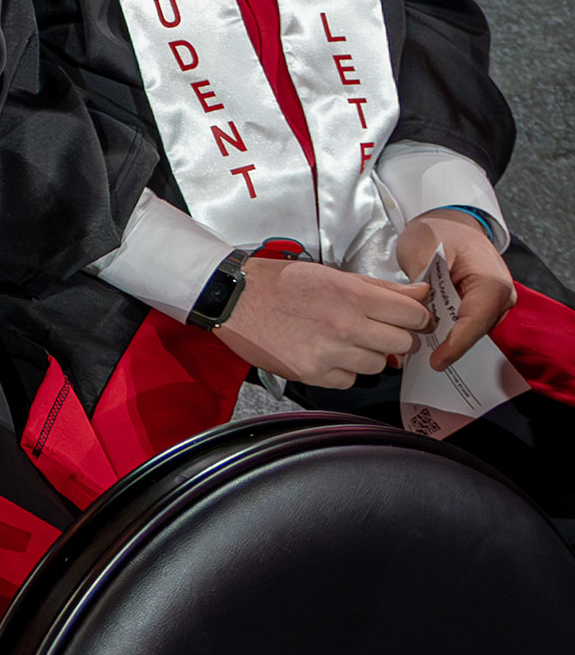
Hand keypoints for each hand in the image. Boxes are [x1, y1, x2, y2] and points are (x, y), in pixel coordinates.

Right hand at [214, 258, 427, 389]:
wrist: (234, 298)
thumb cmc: (280, 282)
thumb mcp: (331, 274)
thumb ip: (379, 287)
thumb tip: (421, 294)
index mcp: (353, 296)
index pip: (413, 315)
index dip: (415, 317)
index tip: (407, 319)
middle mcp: (345, 326)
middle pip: (402, 344)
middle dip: (395, 337)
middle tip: (377, 330)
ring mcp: (329, 353)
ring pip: (378, 365)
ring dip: (368, 355)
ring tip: (345, 341)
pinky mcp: (312, 373)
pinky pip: (349, 380)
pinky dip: (343, 370)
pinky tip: (326, 354)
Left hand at [396, 211, 516, 370]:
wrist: (449, 221)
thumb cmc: (438, 231)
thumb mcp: (422, 249)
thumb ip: (422, 281)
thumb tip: (418, 311)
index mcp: (491, 282)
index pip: (475, 322)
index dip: (456, 344)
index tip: (436, 362)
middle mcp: (501, 296)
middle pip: (475, 331)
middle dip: (449, 346)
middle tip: (419, 361)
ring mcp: (494, 302)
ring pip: (471, 330)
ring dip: (447, 341)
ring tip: (418, 353)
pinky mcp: (482, 305)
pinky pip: (467, 324)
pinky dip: (448, 332)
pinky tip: (426, 340)